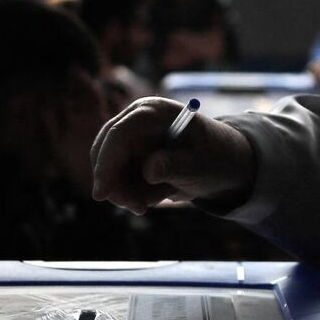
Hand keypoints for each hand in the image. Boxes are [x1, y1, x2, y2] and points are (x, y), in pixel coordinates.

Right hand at [90, 97, 254, 214]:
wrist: (219, 163)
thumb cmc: (212, 156)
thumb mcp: (199, 164)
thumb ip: (175, 166)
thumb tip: (149, 172)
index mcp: (153, 112)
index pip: (119, 133)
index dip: (106, 163)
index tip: (101, 195)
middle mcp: (133, 121)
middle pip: (104, 153)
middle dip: (117, 186)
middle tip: (141, 208)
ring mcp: (128, 139)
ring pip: (108, 172)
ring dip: (128, 193)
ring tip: (161, 195)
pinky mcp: (126, 157)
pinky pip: (115, 181)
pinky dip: (131, 194)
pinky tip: (156, 193)